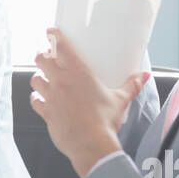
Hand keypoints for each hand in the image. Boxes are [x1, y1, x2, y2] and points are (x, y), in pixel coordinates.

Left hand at [30, 28, 149, 177]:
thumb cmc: (106, 121)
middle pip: (41, 59)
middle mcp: (61, 82)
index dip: (53, 36)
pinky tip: (40, 99)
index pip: (60, 47)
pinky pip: (34, 101)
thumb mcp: (120, 100)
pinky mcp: (46, 113)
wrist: (92, 145)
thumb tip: (144, 76)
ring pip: (35, 79)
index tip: (51, 32)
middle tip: (47, 56)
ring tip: (44, 78)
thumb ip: (132, 85)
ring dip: (38, 77)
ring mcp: (51, 97)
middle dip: (42, 55)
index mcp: (79, 73)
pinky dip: (36, 98)